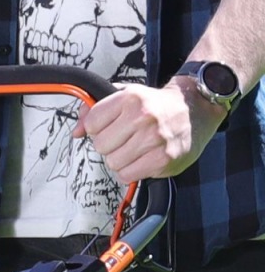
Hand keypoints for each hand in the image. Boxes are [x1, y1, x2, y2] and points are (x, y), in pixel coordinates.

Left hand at [72, 81, 224, 181]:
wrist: (196, 108)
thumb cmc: (155, 104)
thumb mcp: (126, 95)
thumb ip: (95, 109)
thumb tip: (76, 132)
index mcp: (131, 98)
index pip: (92, 123)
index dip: (97, 128)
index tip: (111, 126)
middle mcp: (143, 117)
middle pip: (100, 146)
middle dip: (110, 145)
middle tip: (126, 138)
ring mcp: (155, 139)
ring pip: (113, 163)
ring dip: (121, 159)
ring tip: (136, 147)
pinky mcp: (163, 159)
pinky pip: (127, 175)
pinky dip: (131, 170)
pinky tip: (143, 158)